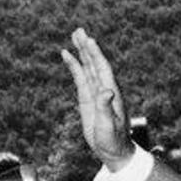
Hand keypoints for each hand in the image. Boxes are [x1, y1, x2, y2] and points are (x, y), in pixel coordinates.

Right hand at [62, 28, 134, 170]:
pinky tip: (67, 56)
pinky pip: (80, 78)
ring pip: (87, 67)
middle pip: (94, 62)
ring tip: (73, 36)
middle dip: (87, 47)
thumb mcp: (108, 124)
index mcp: (110, 92)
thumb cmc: (113, 139)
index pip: (102, 68)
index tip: (88, 40)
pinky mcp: (87, 99)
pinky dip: (74, 66)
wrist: (112, 150)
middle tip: (78, 30)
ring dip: (81, 52)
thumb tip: (105, 92)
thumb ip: (105, 107)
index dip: (96, 53)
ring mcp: (95, 92)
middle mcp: (103, 88)